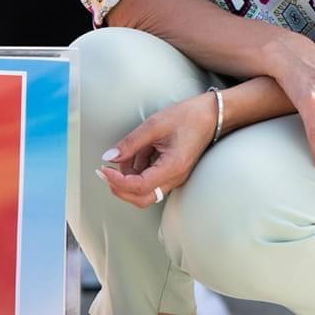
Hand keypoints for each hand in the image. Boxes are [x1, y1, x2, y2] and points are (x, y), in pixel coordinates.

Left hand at [96, 92, 217, 208]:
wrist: (211, 116)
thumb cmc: (188, 117)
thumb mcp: (154, 125)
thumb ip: (130, 143)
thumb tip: (109, 156)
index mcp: (172, 167)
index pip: (139, 187)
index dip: (117, 181)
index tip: (104, 170)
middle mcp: (174, 177)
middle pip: (141, 198)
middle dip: (119, 188)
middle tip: (105, 172)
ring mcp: (174, 177)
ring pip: (145, 191)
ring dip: (128, 178)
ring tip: (123, 155)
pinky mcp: (171, 172)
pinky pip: (150, 180)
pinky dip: (137, 171)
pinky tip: (135, 154)